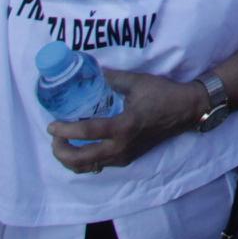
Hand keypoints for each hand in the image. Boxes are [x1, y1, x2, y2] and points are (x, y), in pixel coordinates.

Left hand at [50, 70, 199, 172]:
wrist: (186, 111)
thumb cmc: (163, 94)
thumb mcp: (137, 82)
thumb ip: (112, 78)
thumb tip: (91, 72)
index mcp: (124, 126)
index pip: (87, 132)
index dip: (65, 129)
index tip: (51, 124)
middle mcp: (121, 146)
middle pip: (82, 159)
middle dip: (61, 151)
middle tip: (54, 137)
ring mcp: (124, 156)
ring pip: (88, 167)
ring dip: (70, 158)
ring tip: (63, 143)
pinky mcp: (127, 159)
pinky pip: (99, 165)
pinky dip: (84, 160)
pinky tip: (81, 146)